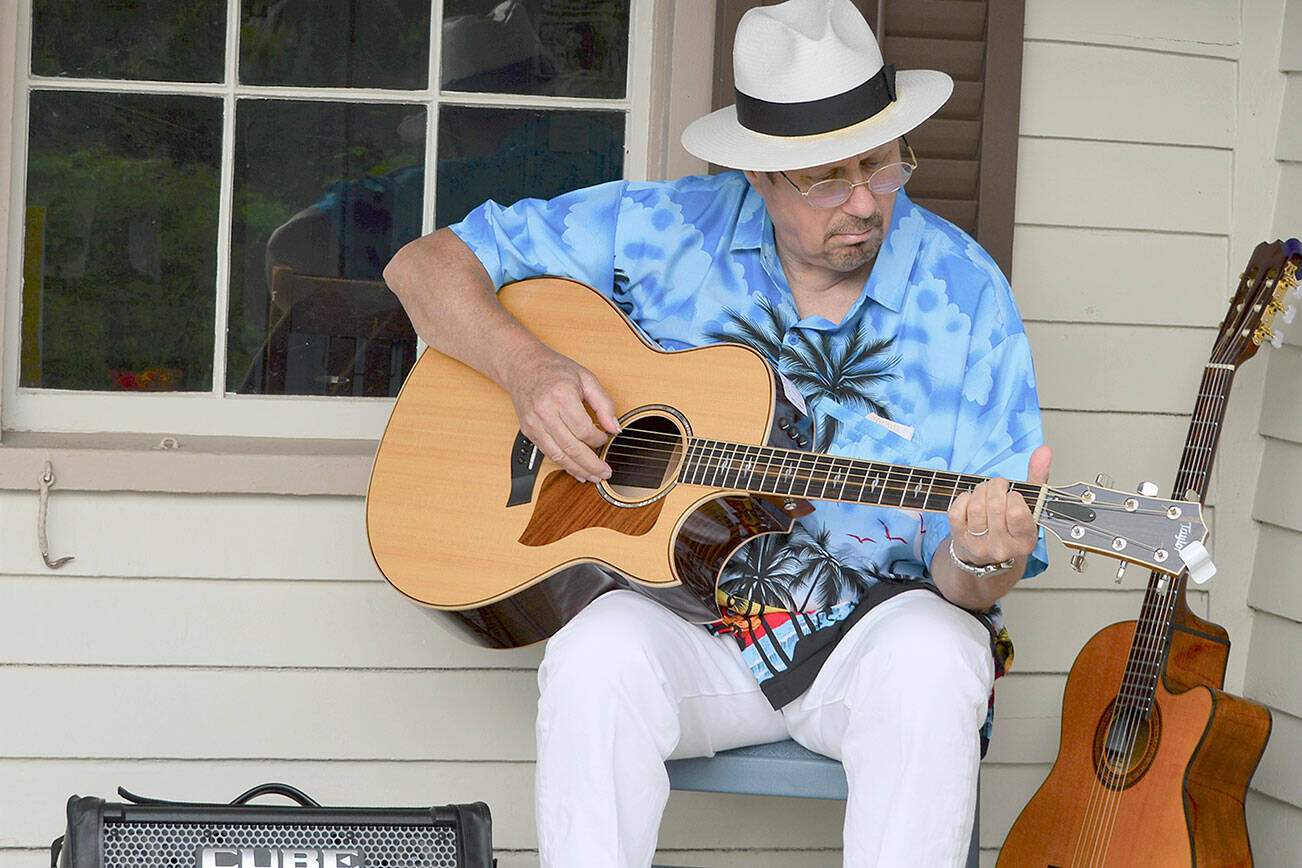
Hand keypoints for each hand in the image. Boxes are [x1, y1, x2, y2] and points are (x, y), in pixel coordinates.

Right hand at [503, 345, 620, 481]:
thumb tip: (615, 427)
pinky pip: (548, 453)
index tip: (606, 437)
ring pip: (559, 455)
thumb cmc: (555, 370)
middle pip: (571, 447)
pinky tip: (576, 470)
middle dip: (591, 464)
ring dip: (578, 469)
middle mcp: (544, 412)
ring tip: (593, 476)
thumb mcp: (587, 378)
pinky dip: (564, 465)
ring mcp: (534, 424)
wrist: (523, 366)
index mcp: (560, 395)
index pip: (583, 429)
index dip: (598, 439)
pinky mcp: (529, 431)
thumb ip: (604, 403)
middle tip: (605, 473)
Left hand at [948, 445, 1051, 565]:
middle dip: (996, 486)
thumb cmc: (1012, 524)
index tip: (1013, 495)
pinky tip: (971, 499)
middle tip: (998, 486)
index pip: (1017, 513)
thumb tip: (1044, 451)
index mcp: (1025, 541)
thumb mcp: (1031, 506)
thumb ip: (1038, 477)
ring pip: (976, 507)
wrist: (987, 550)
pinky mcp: (960, 539)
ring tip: (986, 490)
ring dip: (981, 490)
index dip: (1013, 497)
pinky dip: (963, 498)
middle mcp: (1002, 547)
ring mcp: (979, 545)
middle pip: (995, 506)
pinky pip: (957, 511)